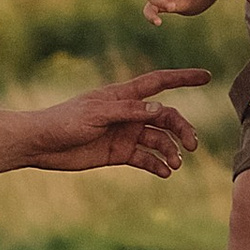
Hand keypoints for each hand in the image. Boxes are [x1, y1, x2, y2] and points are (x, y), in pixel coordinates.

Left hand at [27, 69, 207, 176]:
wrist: (42, 144)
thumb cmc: (65, 121)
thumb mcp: (96, 114)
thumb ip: (128, 111)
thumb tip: (160, 108)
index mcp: (123, 96)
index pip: (160, 82)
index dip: (183, 78)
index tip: (207, 77)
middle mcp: (129, 113)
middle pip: (166, 117)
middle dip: (182, 129)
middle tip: (192, 146)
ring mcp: (125, 133)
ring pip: (158, 139)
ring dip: (171, 150)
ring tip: (175, 164)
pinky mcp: (119, 153)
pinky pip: (145, 158)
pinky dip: (157, 165)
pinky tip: (165, 172)